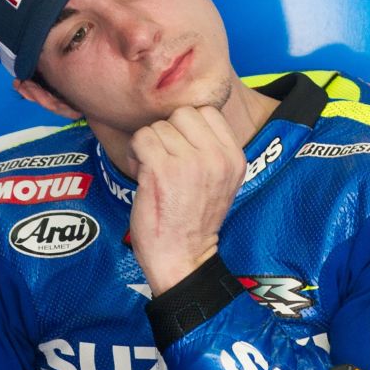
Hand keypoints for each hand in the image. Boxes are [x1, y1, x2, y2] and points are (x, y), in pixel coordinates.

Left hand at [127, 106, 244, 295]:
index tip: (182, 148)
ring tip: (153, 169)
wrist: (183, 257)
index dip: (189, 126)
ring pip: (159, 126)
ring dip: (149, 145)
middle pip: (183, 114)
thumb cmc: (195, 220)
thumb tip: (185, 119)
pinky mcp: (162, 169)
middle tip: (164, 157)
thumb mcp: (221, 181)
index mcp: (235, 158)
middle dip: (168, 132)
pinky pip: (142, 138)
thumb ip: (212, 150)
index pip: (208, 112)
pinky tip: (142, 173)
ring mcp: (190, 162)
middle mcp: (217, 157)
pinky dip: (135, 153)